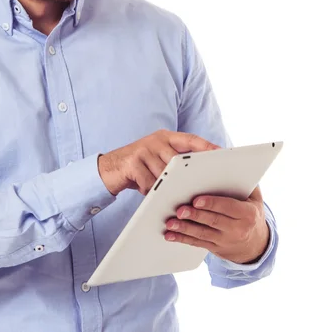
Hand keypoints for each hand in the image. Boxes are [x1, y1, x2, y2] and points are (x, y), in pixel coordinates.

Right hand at [98, 129, 220, 196]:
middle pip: (178, 159)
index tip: (223, 154)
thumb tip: (201, 176)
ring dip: (165, 188)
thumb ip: (174, 161)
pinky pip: (149, 182)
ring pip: (164, 173)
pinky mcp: (132, 162)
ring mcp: (143, 149)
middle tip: (199, 186)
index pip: (191, 139)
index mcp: (166, 137)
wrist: (109, 168)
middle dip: (188, 174)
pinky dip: (149, 190)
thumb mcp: (158, 159)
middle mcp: (156, 140)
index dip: (207, 146)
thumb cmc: (140, 167)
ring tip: (166, 196)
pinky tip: (146, 192)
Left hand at [163, 185, 269, 263]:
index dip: (212, 203)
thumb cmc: (251, 213)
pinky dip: (182, 239)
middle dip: (195, 215)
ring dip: (184, 228)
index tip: (197, 200)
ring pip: (202, 234)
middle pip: (213, 221)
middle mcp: (237, 229)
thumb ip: (246, 184)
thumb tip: (233, 165)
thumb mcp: (255, 199)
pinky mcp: (214, 247)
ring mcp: (225, 240)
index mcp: (247, 214)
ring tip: (171, 223)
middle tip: (179, 210)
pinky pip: (197, 243)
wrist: (256, 244)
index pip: (228, 207)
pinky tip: (170, 235)